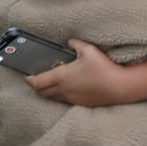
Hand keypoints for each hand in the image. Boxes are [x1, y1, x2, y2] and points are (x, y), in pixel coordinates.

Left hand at [25, 40, 146, 106]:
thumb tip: (69, 42)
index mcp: (61, 77)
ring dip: (48, 92)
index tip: (26, 75)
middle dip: (36, 87)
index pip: (37, 82)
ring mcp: (72, 99)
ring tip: (50, 83)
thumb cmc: (103, 67)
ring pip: (53, 98)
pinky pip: (65, 101)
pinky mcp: (81, 104)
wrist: (120, 87)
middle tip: (36, 79)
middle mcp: (63, 91)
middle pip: (42, 93)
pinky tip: (68, 88)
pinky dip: (61, 95)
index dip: (29, 80)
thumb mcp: (88, 50)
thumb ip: (75, 44)